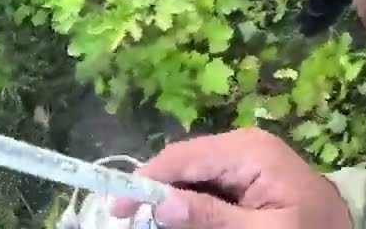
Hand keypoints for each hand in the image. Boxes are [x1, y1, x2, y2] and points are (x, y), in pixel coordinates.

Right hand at [110, 127, 353, 228]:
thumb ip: (212, 217)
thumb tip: (163, 204)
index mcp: (248, 150)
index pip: (181, 157)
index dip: (144, 182)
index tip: (116, 211)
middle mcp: (242, 145)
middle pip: (181, 165)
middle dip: (156, 194)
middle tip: (131, 223)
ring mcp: (245, 159)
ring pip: (190, 176)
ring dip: (172, 202)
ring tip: (154, 222)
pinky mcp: (247, 175)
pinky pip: (207, 185)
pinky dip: (192, 204)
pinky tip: (183, 220)